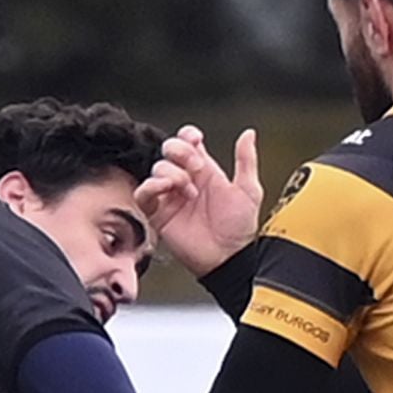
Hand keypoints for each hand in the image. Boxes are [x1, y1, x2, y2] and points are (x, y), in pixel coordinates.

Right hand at [135, 125, 262, 277]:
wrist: (227, 258)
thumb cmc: (238, 230)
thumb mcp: (248, 190)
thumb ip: (246, 160)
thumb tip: (248, 134)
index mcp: (205, 171)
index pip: (187, 142)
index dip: (187, 135)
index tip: (196, 140)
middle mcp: (186, 180)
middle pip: (169, 149)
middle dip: (180, 151)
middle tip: (195, 166)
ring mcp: (171, 197)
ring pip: (157, 168)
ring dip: (171, 172)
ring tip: (188, 190)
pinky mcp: (158, 214)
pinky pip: (143, 193)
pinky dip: (150, 186)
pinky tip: (166, 189)